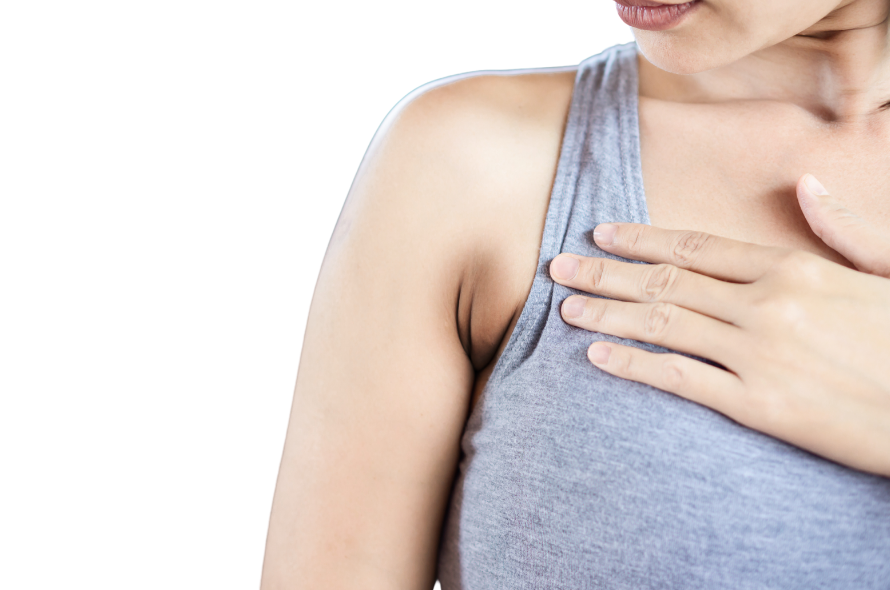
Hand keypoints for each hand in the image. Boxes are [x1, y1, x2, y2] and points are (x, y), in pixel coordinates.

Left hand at [548, 174, 889, 475]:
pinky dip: (634, 365)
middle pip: (667, 282)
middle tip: (559, 267)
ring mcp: (760, 354)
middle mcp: (767, 304)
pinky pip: (680, 379)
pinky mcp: (759, 405)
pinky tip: (598, 356)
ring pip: (663, 324)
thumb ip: (841, 228)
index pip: (697, 247)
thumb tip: (805, 184)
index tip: (601, 235)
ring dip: (607, 314)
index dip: (642, 240)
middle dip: (605, 273)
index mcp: (794, 268)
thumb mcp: (887, 270)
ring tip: (567, 308)